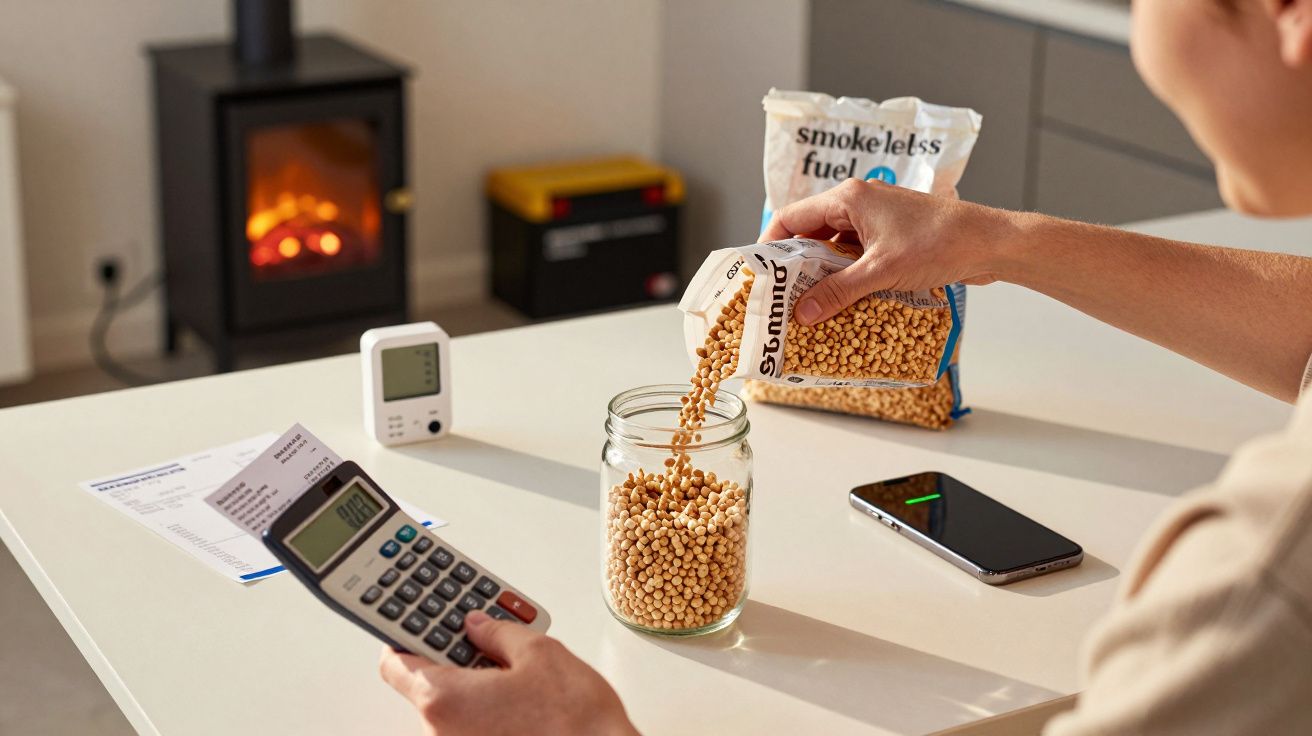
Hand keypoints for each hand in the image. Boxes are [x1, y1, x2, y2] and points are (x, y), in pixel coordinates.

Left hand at [379, 611, 638, 735]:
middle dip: (452, 651)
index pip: (394, 662)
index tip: (418, 614)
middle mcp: (442, 732)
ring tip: (513, 657)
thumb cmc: (575, 722)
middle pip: (426, 681)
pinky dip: (488, 703)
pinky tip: (520, 687)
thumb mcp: (539, 653)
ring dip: (475, 678)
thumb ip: (498, 633)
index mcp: (444, 699)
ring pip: (454, 703)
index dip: (403, 633)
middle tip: (482, 628)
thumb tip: (478, 625)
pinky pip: (473, 723)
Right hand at [759, 178, 1016, 324]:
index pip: (790, 217)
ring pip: (832, 247)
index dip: (770, 246)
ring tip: (807, 305)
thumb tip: (803, 313)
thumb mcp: (881, 271)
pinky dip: (845, 276)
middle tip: (779, 297)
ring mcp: (875, 220)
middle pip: (809, 233)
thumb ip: (839, 291)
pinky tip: (840, 301)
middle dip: (794, 266)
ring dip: (821, 274)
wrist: (990, 242)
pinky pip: (855, 255)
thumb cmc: (941, 242)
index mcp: (849, 198)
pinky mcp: (890, 236)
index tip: (759, 275)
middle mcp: (858, 203)